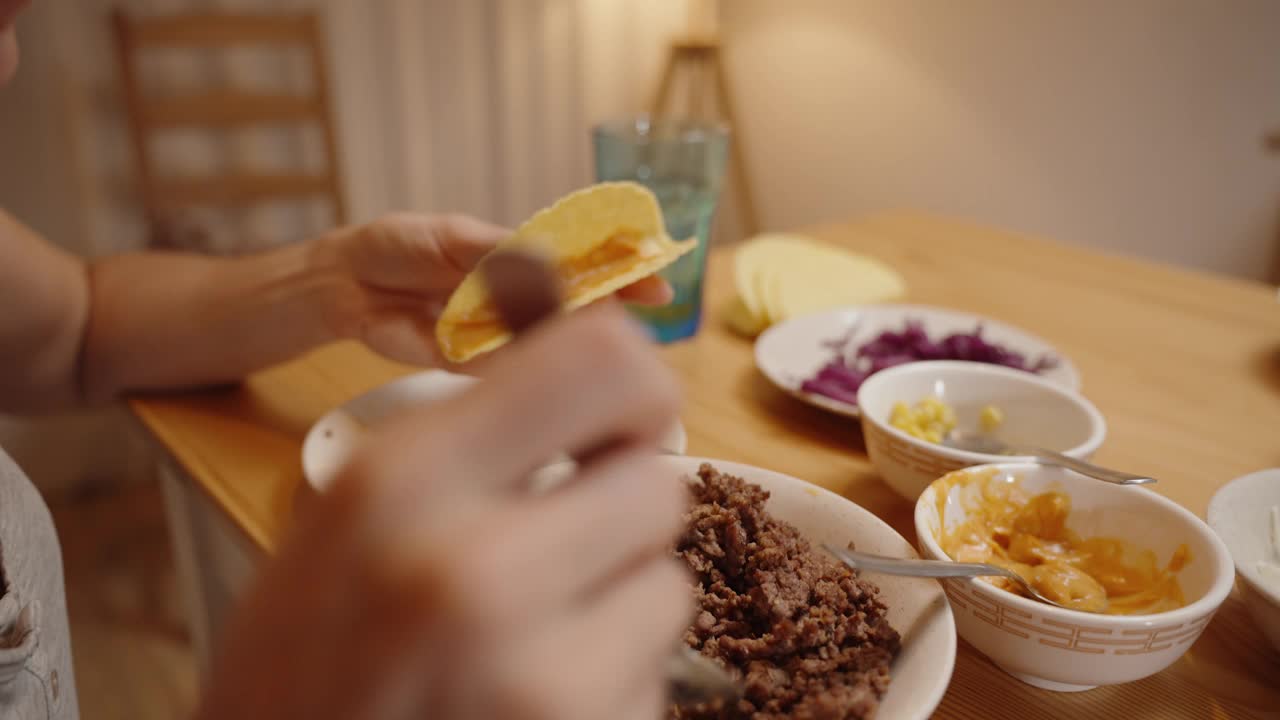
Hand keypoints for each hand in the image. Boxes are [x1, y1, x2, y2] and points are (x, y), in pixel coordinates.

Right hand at [194, 303, 692, 719]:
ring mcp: (538, 673)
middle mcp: (474, 570)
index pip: (603, 361)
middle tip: (562, 548)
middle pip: (657, 484)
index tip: (616, 421)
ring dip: (618, 603)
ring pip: (667, 586)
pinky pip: (656, 674)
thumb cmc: (301, 665)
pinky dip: (612, 680)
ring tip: (532, 640)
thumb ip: (471, 428)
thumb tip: (562, 300)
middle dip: (619, 511)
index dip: (632, 388)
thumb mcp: (351, 519)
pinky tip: (533, 700)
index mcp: (400, 483)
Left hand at [312, 213, 673, 366]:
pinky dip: (518, 359)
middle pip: (576, 309)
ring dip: (568, 338)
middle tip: (643, 310)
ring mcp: (498, 333)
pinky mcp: (471, 363)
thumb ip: (501, 253)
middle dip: (610, 311)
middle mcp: (517, 300)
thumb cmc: (398, 246)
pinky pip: (503, 364)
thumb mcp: (454, 238)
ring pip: (546, 341)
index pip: (584, 267)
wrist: (348, 283)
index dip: (622, 273)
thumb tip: (552, 261)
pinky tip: (535, 348)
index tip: (656, 277)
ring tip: (592, 328)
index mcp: (520, 261)